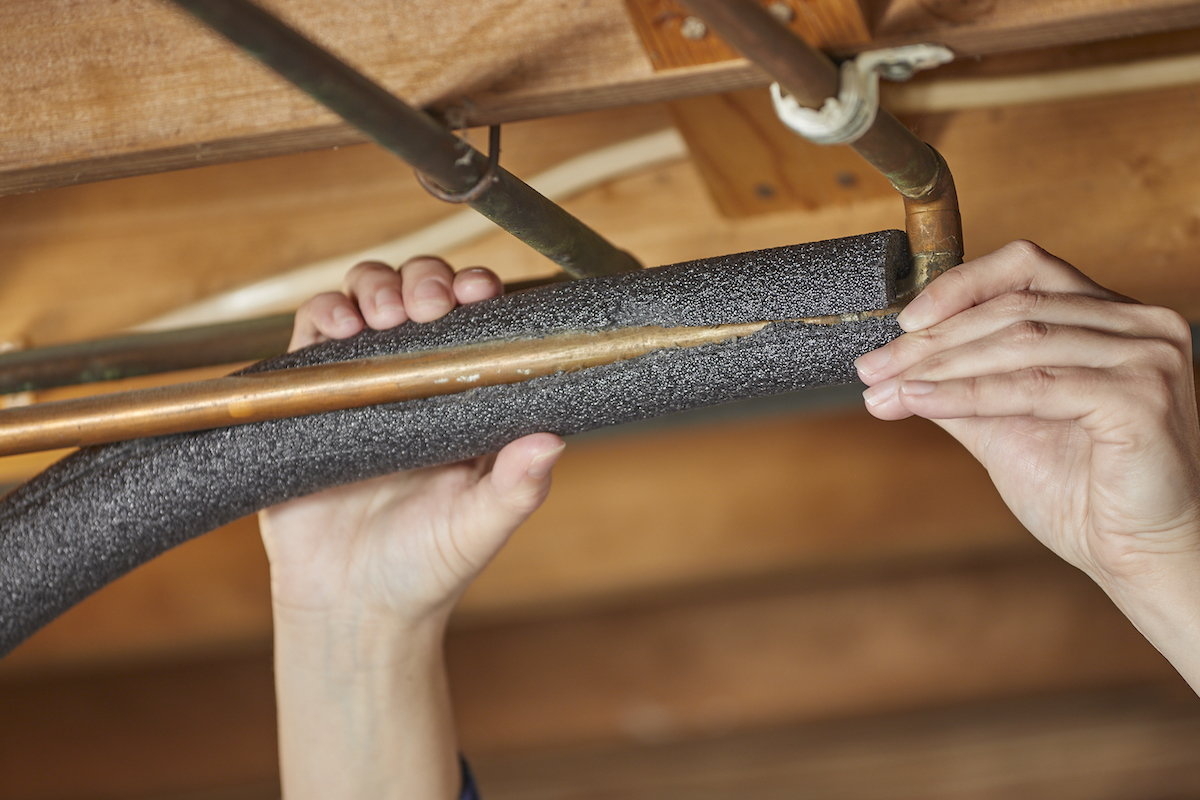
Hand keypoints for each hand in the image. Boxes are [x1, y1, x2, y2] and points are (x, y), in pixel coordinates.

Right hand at [259, 257, 565, 629]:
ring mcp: (363, 386)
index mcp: (467, 402)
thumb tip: (553, 440)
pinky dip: (321, 314)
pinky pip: (311, 337)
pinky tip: (335, 326)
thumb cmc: (426, 570)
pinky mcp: (309, 398)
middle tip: (429, 304)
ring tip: (384, 314)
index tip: (479, 292)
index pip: (478, 324)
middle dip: (426, 279)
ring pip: (367, 301)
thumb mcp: (479, 528)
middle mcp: (416, 384)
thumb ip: (516, 488)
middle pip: (422, 295)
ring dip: (376, 286)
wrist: (350, 609)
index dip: (478, 293)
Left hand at [854, 242, 1199, 661]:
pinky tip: (920, 402)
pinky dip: (967, 394)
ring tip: (885, 387)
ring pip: (1018, 342)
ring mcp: (1148, 356)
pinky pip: (1033, 386)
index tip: (901, 322)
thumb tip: (893, 368)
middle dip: (930, 341)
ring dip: (938, 366)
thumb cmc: (1084, 493)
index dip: (958, 287)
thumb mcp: (1006, 425)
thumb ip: (960, 388)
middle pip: (1013, 308)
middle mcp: (1139, 324)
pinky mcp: (1142, 396)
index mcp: (1112, 318)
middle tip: (872, 367)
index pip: (1027, 268)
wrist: (1138, 557)